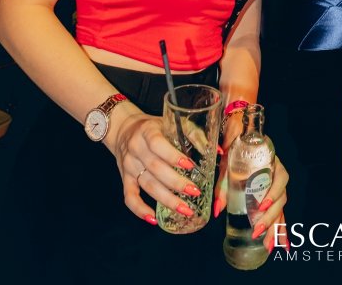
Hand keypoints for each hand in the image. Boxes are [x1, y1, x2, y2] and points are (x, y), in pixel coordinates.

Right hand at [109, 109, 205, 224]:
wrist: (123, 129)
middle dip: (176, 183)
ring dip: (166, 200)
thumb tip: (218, 151)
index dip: (173, 156)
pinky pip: (129, 197)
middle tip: (194, 192)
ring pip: (147, 185)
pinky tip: (154, 218)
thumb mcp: (170, 122)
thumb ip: (193, 134)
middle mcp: (136, 148)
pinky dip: (139, 210)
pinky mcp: (124, 178)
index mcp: (147, 131)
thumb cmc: (153, 127)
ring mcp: (128, 165)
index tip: (190, 166)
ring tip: (184, 210)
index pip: (157, 144)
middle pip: (155, 169)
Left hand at [214, 141, 288, 252]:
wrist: (241, 142)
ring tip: (269, 245)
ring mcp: (277, 188)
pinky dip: (282, 229)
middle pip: (282, 198)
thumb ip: (223, 185)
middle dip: (270, 218)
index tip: (261, 205)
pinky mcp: (273, 198)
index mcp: (272, 163)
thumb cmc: (236, 152)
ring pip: (282, 209)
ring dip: (276, 227)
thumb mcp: (228, 165)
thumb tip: (217, 210)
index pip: (280, 178)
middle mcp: (278, 177)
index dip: (274, 193)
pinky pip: (281, 214)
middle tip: (257, 231)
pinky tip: (283, 244)